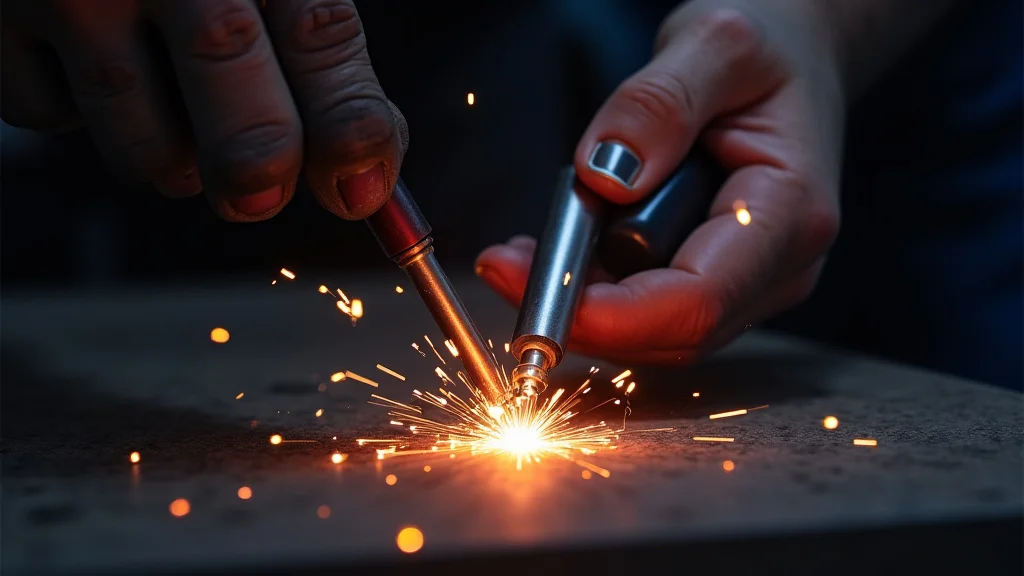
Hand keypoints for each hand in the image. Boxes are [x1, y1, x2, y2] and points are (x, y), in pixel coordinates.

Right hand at [1, 0, 406, 220]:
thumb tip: (365, 181)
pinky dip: (79, 119)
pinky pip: (51, 118)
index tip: (360, 192)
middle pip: (225, 64)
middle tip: (259, 190)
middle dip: (257, 160)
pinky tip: (90, 66)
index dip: (347, 126)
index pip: (318, 32)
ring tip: (174, 112)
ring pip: (140, 136)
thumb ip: (321, 64)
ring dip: (173, 159)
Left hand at [477, 1, 842, 362]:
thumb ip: (659, 104)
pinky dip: (594, 291)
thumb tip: (606, 175)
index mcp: (789, 215)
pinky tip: (557, 249)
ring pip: (651, 332)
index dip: (610, 314)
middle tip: (504, 263)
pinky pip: (648, 310)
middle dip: (579, 312)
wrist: (793, 61)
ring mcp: (749, 284)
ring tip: (526, 249)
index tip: (532, 283)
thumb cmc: (768, 48)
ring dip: (580, 302)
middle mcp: (777, 269)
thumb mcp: (716, 42)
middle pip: (668, 332)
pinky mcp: (717, 283)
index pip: (697, 302)